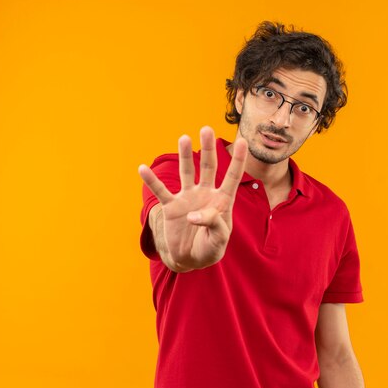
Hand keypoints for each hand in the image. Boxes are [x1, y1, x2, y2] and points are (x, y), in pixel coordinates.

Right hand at [138, 126, 247, 271]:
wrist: (190, 259)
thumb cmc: (209, 249)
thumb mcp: (218, 241)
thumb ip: (213, 225)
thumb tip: (194, 215)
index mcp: (222, 201)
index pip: (233, 177)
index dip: (238, 160)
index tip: (244, 141)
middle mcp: (205, 194)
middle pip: (208, 167)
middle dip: (208, 148)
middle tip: (206, 129)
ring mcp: (188, 198)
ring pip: (187, 172)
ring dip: (185, 156)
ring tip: (184, 138)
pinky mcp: (171, 207)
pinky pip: (161, 191)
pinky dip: (152, 180)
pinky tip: (142, 169)